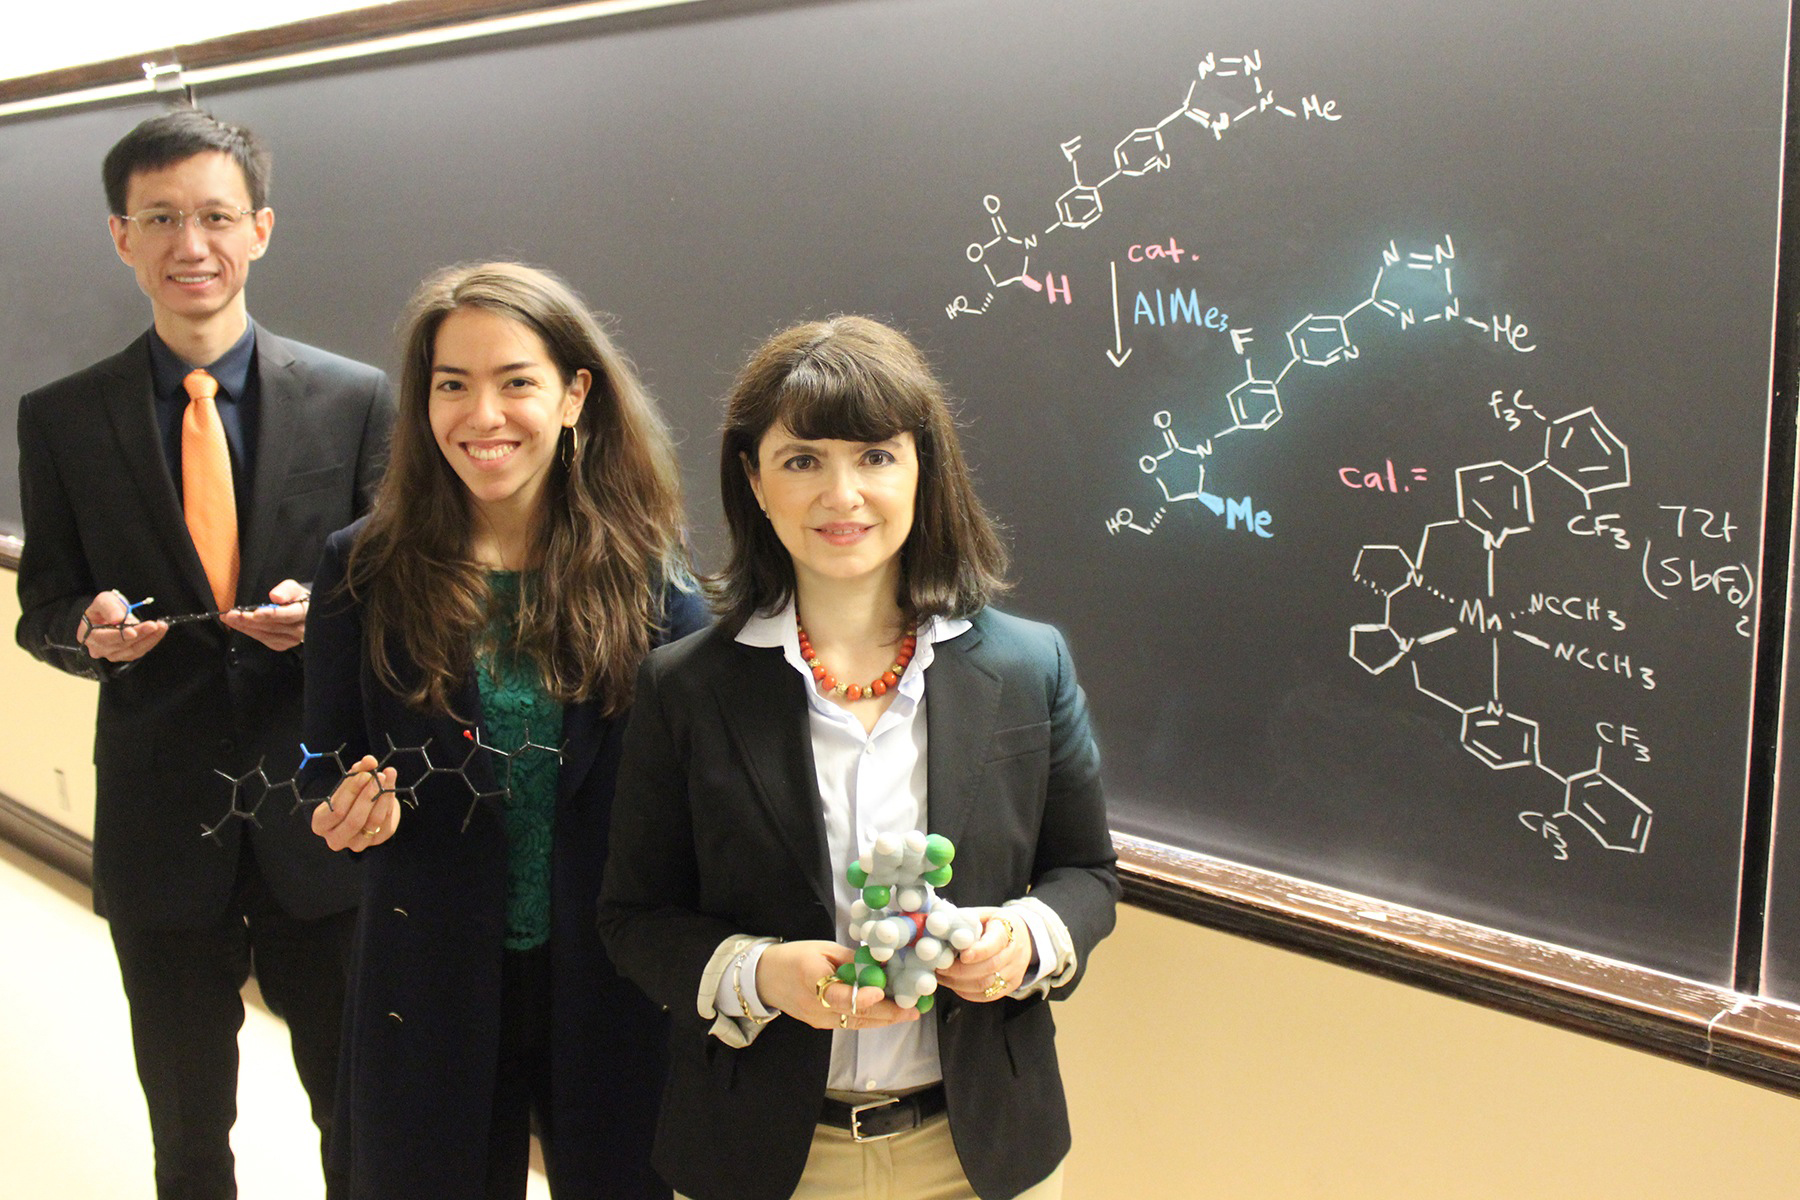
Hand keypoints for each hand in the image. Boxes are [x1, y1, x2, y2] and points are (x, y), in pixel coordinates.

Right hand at [80, 590, 167, 662]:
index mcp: (88, 635)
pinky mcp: (125, 655)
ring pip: (133, 650)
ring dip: (150, 639)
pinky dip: (150, 641)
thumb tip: (117, 619)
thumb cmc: (104, 608)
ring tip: (161, 626)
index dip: (120, 635)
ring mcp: (112, 654)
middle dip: (140, 634)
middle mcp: (99, 649)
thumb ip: (109, 607)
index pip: (105, 638)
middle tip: (155, 625)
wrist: (110, 615)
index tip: (133, 631)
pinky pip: (139, 651)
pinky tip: (159, 632)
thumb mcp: (104, 600)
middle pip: (122, 645)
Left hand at [221, 578, 308, 650]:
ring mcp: (292, 640)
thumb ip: (286, 590)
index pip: (289, 615)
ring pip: (265, 634)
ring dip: (245, 627)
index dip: (272, 614)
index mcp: (307, 613)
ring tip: (228, 618)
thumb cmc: (298, 599)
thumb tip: (275, 597)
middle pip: (272, 626)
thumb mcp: (295, 588)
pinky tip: (239, 625)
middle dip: (250, 620)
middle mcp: (301, 630)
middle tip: (231, 614)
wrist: (305, 614)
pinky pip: (263, 639)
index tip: (256, 613)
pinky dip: (249, 632)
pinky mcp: (283, 645)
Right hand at [310, 755, 399, 851]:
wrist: (363, 808)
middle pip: (354, 820)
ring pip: (373, 822)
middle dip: (368, 795)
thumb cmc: (349, 795)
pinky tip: (391, 787)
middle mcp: (336, 839)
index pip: (336, 810)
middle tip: (379, 775)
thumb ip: (357, 771)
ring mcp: (357, 843)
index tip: (365, 774)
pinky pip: (386, 823)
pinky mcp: (377, 841)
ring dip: (383, 796)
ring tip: (387, 776)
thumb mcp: (348, 783)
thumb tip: (369, 760)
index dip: (351, 791)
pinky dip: (390, 803)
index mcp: (321, 824)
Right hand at [757, 940, 921, 1031]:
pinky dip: (871, 1018)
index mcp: (810, 978)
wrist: (764, 978)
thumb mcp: (823, 949)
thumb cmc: (794, 957)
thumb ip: (852, 961)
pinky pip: (851, 1023)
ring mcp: (818, 1019)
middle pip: (855, 1014)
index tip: (882, 992)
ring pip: (857, 1023)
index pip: (838, 995)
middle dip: (887, 1013)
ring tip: (909, 1012)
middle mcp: (814, 1006)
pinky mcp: (821, 1025)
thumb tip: (883, 966)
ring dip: (884, 1019)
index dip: (862, 997)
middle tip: (913, 1009)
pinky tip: (888, 1013)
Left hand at [936, 913, 1030, 1002]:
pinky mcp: (1010, 987)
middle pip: (990, 967)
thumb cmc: (996, 924)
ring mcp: (1015, 972)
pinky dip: (966, 992)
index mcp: (1008, 930)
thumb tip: (940, 926)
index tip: (961, 956)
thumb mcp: (984, 914)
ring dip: (959, 983)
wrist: (1024, 936)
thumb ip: (965, 920)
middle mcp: (1015, 953)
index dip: (979, 951)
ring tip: (942, 976)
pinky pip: (986, 996)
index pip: (996, 943)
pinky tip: (953, 984)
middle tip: (940, 967)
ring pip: (987, 985)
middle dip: (961, 970)